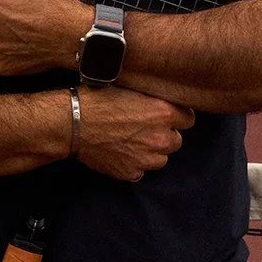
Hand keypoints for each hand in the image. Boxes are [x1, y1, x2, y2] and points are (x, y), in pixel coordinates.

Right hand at [75, 86, 194, 180]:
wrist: (72, 124)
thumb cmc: (97, 100)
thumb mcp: (131, 89)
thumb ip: (153, 99)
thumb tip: (164, 102)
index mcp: (163, 112)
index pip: (189, 119)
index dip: (176, 117)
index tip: (166, 116)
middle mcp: (160, 137)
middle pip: (177, 141)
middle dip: (164, 135)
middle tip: (144, 129)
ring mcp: (147, 158)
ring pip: (161, 158)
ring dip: (151, 152)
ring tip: (131, 141)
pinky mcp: (132, 172)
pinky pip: (141, 170)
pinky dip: (134, 164)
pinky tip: (120, 152)